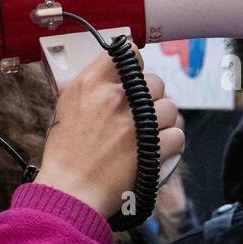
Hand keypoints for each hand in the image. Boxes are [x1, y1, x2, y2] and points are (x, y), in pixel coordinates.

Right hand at [36, 43, 183, 217]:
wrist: (70, 190)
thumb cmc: (65, 152)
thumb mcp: (67, 105)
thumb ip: (91, 85)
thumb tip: (113, 73)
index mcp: (92, 83)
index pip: (127, 52)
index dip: (134, 63)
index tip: (133, 73)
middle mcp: (116, 98)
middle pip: (154, 81)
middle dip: (150, 96)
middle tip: (139, 111)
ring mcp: (137, 123)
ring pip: (169, 107)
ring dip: (161, 120)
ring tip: (147, 133)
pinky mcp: (153, 148)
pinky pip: (177, 135)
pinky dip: (170, 143)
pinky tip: (157, 148)